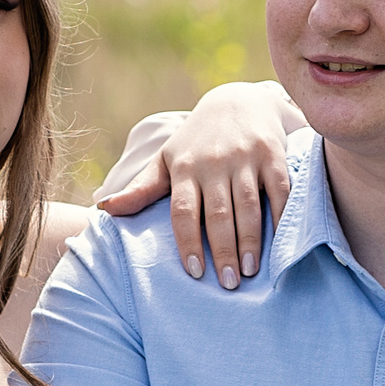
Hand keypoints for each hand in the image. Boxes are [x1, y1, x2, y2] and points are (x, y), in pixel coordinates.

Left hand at [97, 80, 301, 287]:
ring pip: (249, 206)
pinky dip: (280, 218)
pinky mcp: (273, 154)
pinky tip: (280, 244)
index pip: (183, 211)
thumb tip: (103, 209)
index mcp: (184, 167)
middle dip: (223, 250)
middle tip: (229, 285)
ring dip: (251, 241)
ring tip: (251, 271)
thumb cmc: (196, 141)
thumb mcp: (166, 160)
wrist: (238, 101)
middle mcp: (214, 162)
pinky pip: (279, 191)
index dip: (188, 242)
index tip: (194, 272)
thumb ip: (140, 189)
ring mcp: (245, 158)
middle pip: (218, 214)